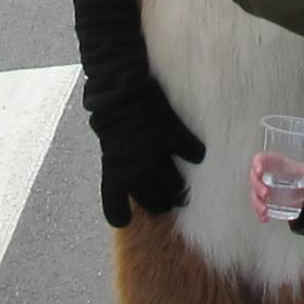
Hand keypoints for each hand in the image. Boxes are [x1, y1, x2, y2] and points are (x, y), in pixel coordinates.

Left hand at [88, 75, 205, 226]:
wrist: (121, 85)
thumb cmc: (107, 112)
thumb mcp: (107, 143)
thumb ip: (118, 162)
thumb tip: (124, 173)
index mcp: (115, 172)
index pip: (115, 208)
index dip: (121, 215)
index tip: (126, 218)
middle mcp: (137, 170)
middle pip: (155, 203)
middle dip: (161, 204)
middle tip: (167, 201)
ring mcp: (158, 155)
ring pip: (177, 187)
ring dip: (179, 188)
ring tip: (182, 186)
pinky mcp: (176, 137)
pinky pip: (194, 155)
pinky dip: (195, 154)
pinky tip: (195, 152)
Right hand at [249, 151, 303, 223]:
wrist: (302, 183)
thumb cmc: (299, 173)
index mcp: (273, 163)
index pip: (260, 159)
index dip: (257, 164)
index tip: (259, 171)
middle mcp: (265, 174)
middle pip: (254, 178)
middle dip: (257, 187)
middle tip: (265, 195)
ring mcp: (263, 187)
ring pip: (254, 193)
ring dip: (257, 202)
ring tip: (264, 210)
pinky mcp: (265, 199)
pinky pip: (258, 206)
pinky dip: (260, 213)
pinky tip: (264, 218)